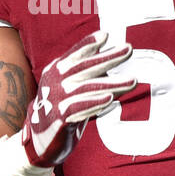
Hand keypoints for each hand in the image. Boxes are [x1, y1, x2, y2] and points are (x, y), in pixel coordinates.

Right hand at [21, 30, 134, 166]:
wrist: (41, 140)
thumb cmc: (62, 109)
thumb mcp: (71, 88)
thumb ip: (87, 75)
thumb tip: (113, 61)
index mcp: (56, 70)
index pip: (75, 54)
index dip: (89, 44)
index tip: (106, 35)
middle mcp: (54, 81)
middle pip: (85, 67)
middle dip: (108, 57)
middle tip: (128, 49)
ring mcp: (55, 99)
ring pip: (87, 88)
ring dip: (112, 83)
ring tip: (133, 80)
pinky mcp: (58, 118)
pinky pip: (78, 108)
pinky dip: (95, 103)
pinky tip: (110, 99)